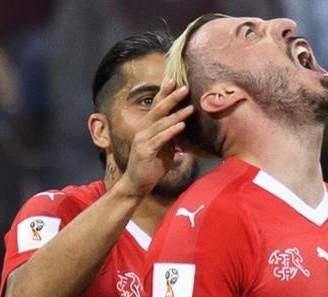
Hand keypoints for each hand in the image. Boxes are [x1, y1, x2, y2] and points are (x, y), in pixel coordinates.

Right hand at [120, 81, 193, 196]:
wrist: (137, 184)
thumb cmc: (152, 166)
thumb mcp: (164, 147)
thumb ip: (170, 135)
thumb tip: (182, 124)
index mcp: (147, 128)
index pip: (156, 107)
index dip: (164, 93)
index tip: (174, 80)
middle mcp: (143, 131)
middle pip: (157, 110)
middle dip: (171, 98)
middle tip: (185, 88)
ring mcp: (142, 141)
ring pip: (160, 124)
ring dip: (176, 115)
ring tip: (190, 108)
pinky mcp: (144, 152)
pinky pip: (160, 139)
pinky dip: (171, 131)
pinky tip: (181, 126)